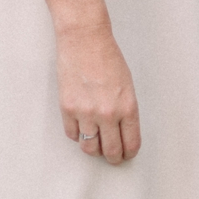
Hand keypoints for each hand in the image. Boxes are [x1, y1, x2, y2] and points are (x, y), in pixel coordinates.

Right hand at [57, 20, 140, 163]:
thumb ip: (125, 110)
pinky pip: (72, 134)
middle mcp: (108, 114)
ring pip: (90, 148)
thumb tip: (121, 131)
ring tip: (96, 146)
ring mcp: (86, 113)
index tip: (127, 155)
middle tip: (112, 157)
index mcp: (128, 107)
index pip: (131, 143)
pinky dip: (77, 135)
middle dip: (113, 157)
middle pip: (111, 151)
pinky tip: (81, 129)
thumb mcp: (127, 86)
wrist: (85, 40)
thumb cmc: (108, 58)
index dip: (129, 153)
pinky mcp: (67, 108)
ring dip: (94, 150)